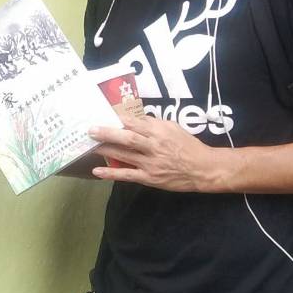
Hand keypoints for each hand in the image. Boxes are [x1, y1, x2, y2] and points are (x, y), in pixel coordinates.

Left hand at [88, 116, 222, 190]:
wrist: (202, 168)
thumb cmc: (187, 145)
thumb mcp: (173, 127)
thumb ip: (154, 123)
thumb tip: (135, 119)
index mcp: (159, 132)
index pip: (135, 123)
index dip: (118, 120)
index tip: (104, 115)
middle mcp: (153, 147)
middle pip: (127, 139)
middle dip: (107, 133)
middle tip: (90, 130)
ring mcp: (150, 163)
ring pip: (124, 155)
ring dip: (105, 150)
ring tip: (89, 146)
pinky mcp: (149, 178)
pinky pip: (127, 175)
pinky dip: (111, 173)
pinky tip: (97, 171)